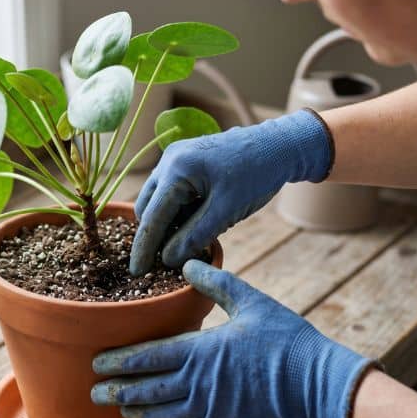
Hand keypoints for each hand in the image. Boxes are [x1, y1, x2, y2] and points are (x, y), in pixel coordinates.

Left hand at [92, 260, 374, 417]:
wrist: (316, 381)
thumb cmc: (284, 338)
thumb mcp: (251, 301)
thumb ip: (215, 282)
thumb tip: (188, 264)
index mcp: (200, 350)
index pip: (147, 357)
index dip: (119, 361)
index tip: (98, 362)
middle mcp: (198, 382)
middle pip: (146, 390)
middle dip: (117, 391)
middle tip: (94, 391)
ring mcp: (210, 407)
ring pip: (162, 413)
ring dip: (136, 411)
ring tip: (118, 409)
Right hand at [129, 109, 332, 275]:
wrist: (280, 145)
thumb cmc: (257, 175)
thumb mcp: (226, 211)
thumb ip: (194, 236)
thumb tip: (168, 260)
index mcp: (176, 170)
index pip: (152, 217)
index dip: (144, 247)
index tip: (136, 272)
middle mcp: (169, 160)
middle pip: (146, 207)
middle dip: (152, 234)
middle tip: (160, 263)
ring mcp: (175, 157)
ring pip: (157, 199)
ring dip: (164, 223)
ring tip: (181, 243)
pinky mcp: (185, 160)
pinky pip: (170, 191)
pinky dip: (175, 211)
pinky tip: (192, 224)